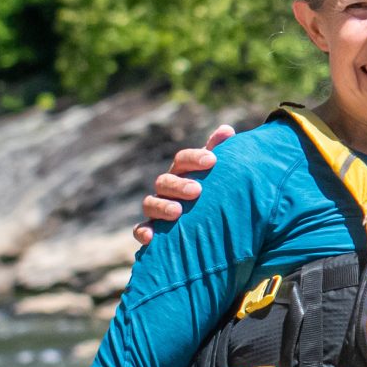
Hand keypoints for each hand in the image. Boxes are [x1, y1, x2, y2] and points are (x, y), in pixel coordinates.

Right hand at [133, 125, 234, 245]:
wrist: (208, 223)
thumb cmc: (215, 193)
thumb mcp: (220, 175)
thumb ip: (222, 153)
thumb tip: (226, 129)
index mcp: (183, 172)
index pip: (183, 160)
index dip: (195, 158)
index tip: (212, 160)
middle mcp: (167, 188)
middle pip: (165, 181)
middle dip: (179, 185)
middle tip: (196, 190)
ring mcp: (157, 208)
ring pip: (150, 203)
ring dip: (162, 206)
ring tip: (177, 211)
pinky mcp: (152, 230)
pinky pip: (141, 229)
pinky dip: (143, 232)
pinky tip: (151, 237)